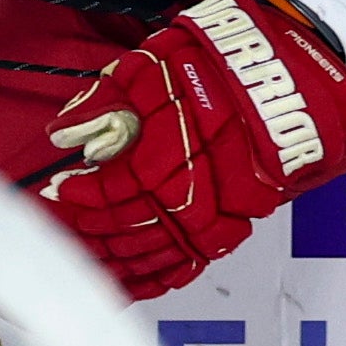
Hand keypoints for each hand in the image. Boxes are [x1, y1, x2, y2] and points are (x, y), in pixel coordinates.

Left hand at [35, 0, 345, 301]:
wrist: (287, 74)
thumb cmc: (220, 64)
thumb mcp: (152, 66)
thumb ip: (104, 102)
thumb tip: (64, 134)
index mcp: (170, 152)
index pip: (113, 189)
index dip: (80, 193)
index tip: (58, 188)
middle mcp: (195, 190)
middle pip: (131, 228)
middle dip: (91, 231)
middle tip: (63, 228)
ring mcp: (219, 212)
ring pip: (158, 253)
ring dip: (118, 261)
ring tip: (87, 259)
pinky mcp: (237, 222)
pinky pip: (191, 262)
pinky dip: (159, 276)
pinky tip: (134, 281)